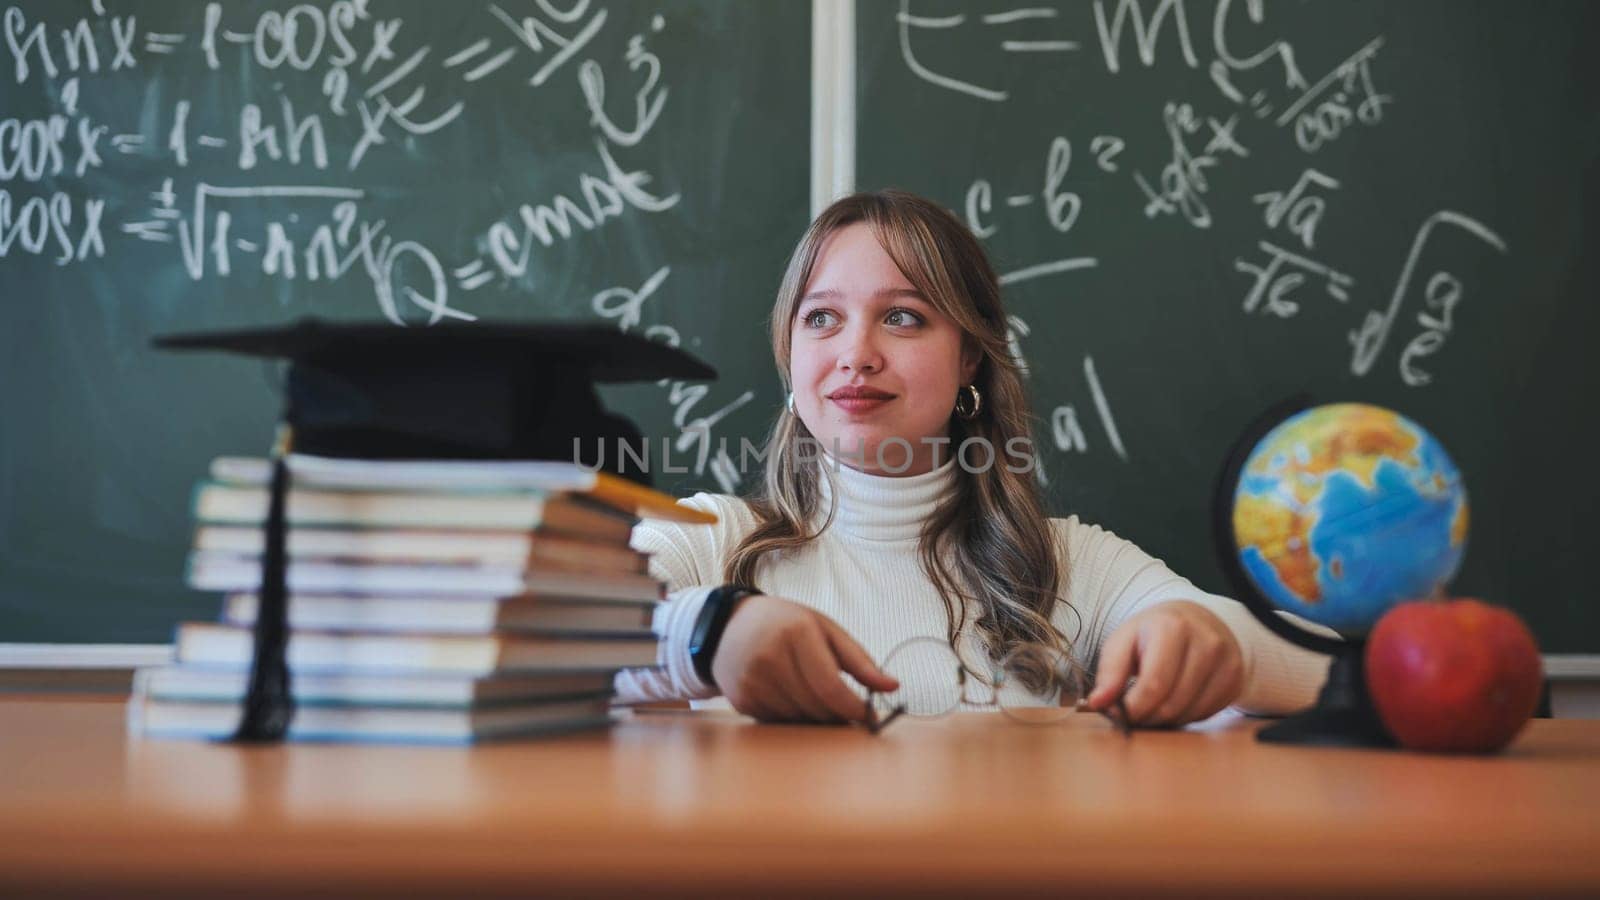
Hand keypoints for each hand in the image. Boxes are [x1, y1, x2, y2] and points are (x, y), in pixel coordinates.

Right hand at [711, 594, 898, 723]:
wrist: (729, 626)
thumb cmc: (787, 625)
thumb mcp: (825, 629)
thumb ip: (859, 660)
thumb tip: (892, 686)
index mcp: (797, 633)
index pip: (832, 687)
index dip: (854, 708)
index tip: (869, 716)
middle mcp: (770, 657)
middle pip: (817, 707)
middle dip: (838, 715)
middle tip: (847, 710)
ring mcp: (753, 680)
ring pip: (799, 719)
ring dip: (816, 718)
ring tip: (817, 699)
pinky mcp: (741, 699)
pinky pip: (779, 722)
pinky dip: (794, 718)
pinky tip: (792, 699)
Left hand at [1084, 600, 1245, 727]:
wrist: (1196, 620)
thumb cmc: (1154, 632)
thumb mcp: (1124, 641)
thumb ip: (1109, 672)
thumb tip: (1098, 703)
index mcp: (1173, 627)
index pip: (1154, 685)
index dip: (1133, 709)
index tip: (1119, 714)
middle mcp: (1206, 642)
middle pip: (1171, 704)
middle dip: (1146, 717)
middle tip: (1133, 714)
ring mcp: (1226, 662)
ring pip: (1189, 713)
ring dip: (1165, 720)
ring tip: (1152, 706)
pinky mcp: (1235, 679)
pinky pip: (1206, 715)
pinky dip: (1185, 716)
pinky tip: (1174, 701)